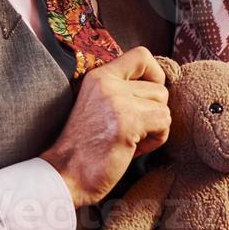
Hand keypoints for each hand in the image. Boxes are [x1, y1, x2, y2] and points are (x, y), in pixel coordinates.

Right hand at [39, 47, 170, 207]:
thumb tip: (159, 88)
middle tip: (134, 131)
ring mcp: (117, 101)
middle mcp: (107, 83)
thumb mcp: (98, 106)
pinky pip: (164, 122)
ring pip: (163, 105)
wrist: (64, 174)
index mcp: (98, 77)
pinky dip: (156, 140)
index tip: (147, 98)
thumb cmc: (84, 148)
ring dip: (155, 127)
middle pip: (158, 87)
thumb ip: (121, 92)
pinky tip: (133, 149)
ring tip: (132, 141)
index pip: (141, 55)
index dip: (155, 74)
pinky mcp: (127, 121)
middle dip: (154, 112)